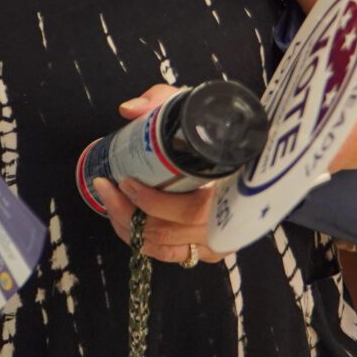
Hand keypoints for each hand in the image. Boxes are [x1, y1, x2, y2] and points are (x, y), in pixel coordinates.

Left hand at [89, 84, 224, 266]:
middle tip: (105, 186)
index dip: (154, 202)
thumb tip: (129, 110)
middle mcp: (227, 224)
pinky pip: (167, 254)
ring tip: (108, 198)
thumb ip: (161, 101)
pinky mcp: (208, 251)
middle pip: (169, 232)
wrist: (250, 159)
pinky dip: (140, 240)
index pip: (192, 210)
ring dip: (128, 227)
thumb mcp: (192, 110)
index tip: (126, 181)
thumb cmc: (216, 135)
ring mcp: (218, 242)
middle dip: (128, 212)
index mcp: (233, 190)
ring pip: (164, 247)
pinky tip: (122, 219)